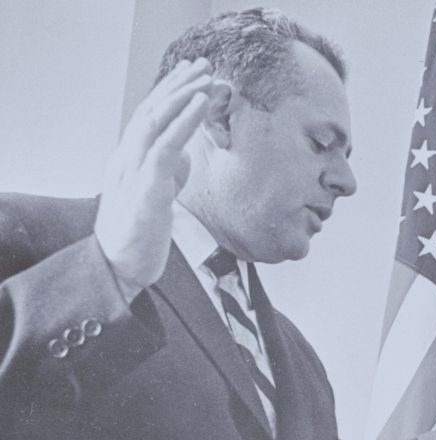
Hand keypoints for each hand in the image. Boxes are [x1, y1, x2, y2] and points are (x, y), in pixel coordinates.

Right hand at [95, 57, 214, 289]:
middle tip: (203, 65)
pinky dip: (183, 121)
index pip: (148, 117)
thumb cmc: (140, 236)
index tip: (192, 74)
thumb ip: (168, 172)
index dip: (169, 92)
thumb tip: (185, 155)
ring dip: (183, 96)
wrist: (119, 270)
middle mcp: (127, 160)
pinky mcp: (147, 190)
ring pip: (155, 121)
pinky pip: (166, 147)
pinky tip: (201, 104)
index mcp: (128, 161)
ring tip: (206, 78)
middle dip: (178, 85)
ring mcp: (134, 173)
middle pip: (151, 111)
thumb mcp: (157, 196)